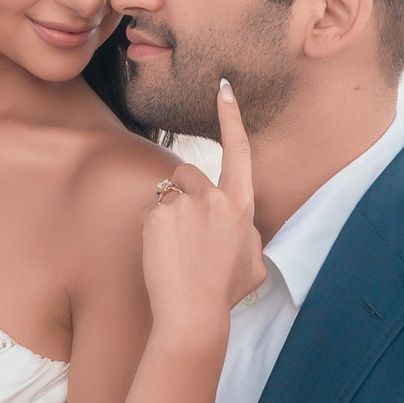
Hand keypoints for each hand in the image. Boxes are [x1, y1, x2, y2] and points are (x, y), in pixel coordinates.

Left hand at [141, 81, 265, 342]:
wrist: (193, 314)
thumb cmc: (224, 294)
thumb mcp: (254, 263)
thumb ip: (248, 234)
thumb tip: (240, 225)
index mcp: (242, 206)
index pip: (238, 151)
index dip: (231, 117)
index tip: (223, 88)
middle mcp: (214, 198)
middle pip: (190, 174)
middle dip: (183, 195)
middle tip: (185, 235)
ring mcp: (184, 204)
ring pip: (167, 194)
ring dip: (168, 214)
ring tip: (175, 251)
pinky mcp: (157, 214)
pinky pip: (150, 213)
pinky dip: (153, 231)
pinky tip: (162, 256)